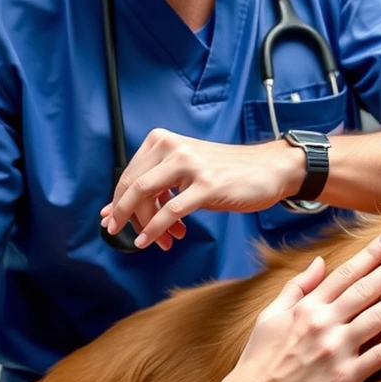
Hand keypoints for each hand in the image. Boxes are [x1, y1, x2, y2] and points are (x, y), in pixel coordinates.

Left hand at [100, 129, 304, 250]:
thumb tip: (114, 209)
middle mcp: (174, 147)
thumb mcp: (185, 170)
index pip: (129, 174)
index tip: (111, 219)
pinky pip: (171, 211)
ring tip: (152, 240)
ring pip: (147, 197)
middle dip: (123, 214)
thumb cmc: (227, 172)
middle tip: (120, 233)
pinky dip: (155, 229)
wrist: (269, 168)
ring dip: (142, 224)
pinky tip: (153, 240)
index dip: (117, 201)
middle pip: (133, 186)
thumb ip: (154, 185)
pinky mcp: (207, 185)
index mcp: (164, 140)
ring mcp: (191, 165)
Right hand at [216, 230, 380, 381]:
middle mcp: (324, 324)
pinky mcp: (346, 378)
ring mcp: (337, 351)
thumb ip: (296, 287)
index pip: (345, 273)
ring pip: (378, 317)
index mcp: (306, 308)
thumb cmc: (257, 361)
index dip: (370, 254)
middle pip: (366, 289)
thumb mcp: (269, 316)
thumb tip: (319, 262)